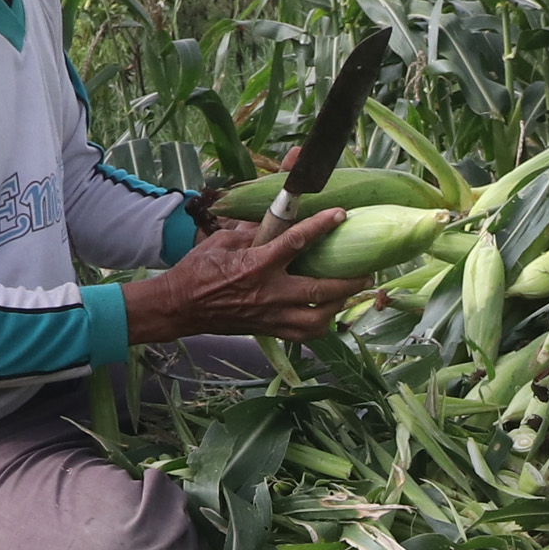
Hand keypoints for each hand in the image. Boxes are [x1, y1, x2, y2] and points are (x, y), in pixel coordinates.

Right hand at [124, 209, 365, 345]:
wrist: (180, 307)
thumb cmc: (198, 271)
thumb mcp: (223, 241)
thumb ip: (252, 232)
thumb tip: (276, 222)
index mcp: (257, 265)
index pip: (296, 242)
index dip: (321, 226)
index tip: (340, 215)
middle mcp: (269, 293)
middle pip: (321, 289)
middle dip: (349, 280)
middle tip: (367, 271)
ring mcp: (271, 316)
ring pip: (319, 318)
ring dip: (340, 306)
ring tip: (351, 293)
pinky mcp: (269, 330)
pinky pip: (305, 334)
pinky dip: (322, 325)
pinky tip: (329, 314)